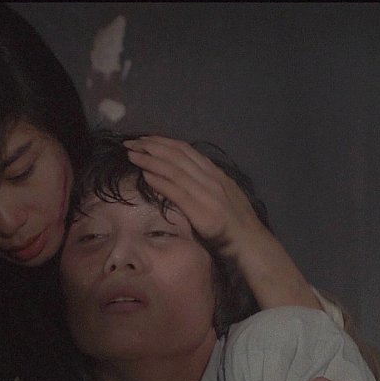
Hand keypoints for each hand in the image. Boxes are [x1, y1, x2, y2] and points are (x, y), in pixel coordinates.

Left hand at [124, 135, 263, 259]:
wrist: (248, 240)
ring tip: (131, 155)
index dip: (164, 142)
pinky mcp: (199, 209)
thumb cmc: (234, 221)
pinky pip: (176, 191)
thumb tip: (186, 173)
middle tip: (131, 142)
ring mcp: (205, 192)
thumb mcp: (223, 193)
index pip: (186, 150)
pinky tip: (145, 175)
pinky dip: (160, 181)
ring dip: (150, 160)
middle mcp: (209, 178)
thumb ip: (206, 182)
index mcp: (214, 173)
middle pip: (176, 155)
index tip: (146, 139)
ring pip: (173, 170)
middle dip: (152, 146)